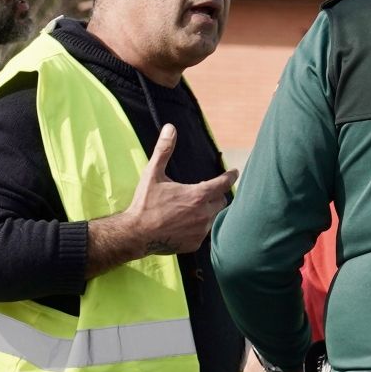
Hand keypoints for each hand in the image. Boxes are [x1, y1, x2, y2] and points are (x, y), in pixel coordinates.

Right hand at [86, 125, 237, 276]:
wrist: (136, 233)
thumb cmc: (145, 203)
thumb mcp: (153, 174)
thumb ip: (164, 150)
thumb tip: (170, 128)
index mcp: (198, 195)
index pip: (224, 183)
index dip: (230, 176)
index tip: (234, 172)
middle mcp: (204, 214)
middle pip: (221, 201)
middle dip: (215, 196)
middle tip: (201, 193)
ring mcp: (201, 231)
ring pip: (213, 218)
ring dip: (206, 212)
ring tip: (190, 210)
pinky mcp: (195, 244)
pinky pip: (203, 233)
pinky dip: (197, 227)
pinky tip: (183, 225)